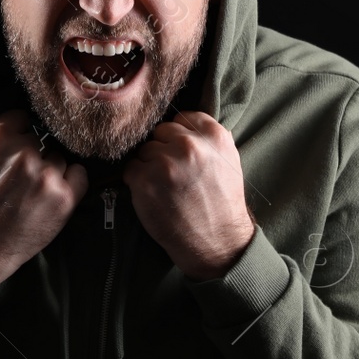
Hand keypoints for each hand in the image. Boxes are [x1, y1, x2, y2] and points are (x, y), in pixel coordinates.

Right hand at [0, 109, 87, 301]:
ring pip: (58, 157)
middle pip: (41, 139)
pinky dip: (71, 181)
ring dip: (49, 169)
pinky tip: (54, 192)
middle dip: (32, 152)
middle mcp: (26, 155)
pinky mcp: (65, 199)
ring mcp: (48, 177)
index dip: (16, 133)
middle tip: (18, 176)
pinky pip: (80, 174)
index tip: (11, 148)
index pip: (21, 118)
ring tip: (31, 190)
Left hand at [122, 111, 255, 281]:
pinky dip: (137, 181)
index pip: (183, 117)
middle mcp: (189, 145)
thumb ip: (207, 139)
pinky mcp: (144, 181)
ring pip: (144, 151)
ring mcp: (164, 162)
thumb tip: (183, 123)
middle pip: (160, 132)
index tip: (181, 152)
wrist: (217, 242)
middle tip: (174, 174)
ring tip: (165, 188)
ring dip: (149, 166)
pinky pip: (130, 169)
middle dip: (163, 150)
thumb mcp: (228, 161)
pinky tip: (153, 195)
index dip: (179, 136)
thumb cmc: (222, 204)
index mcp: (213, 136)